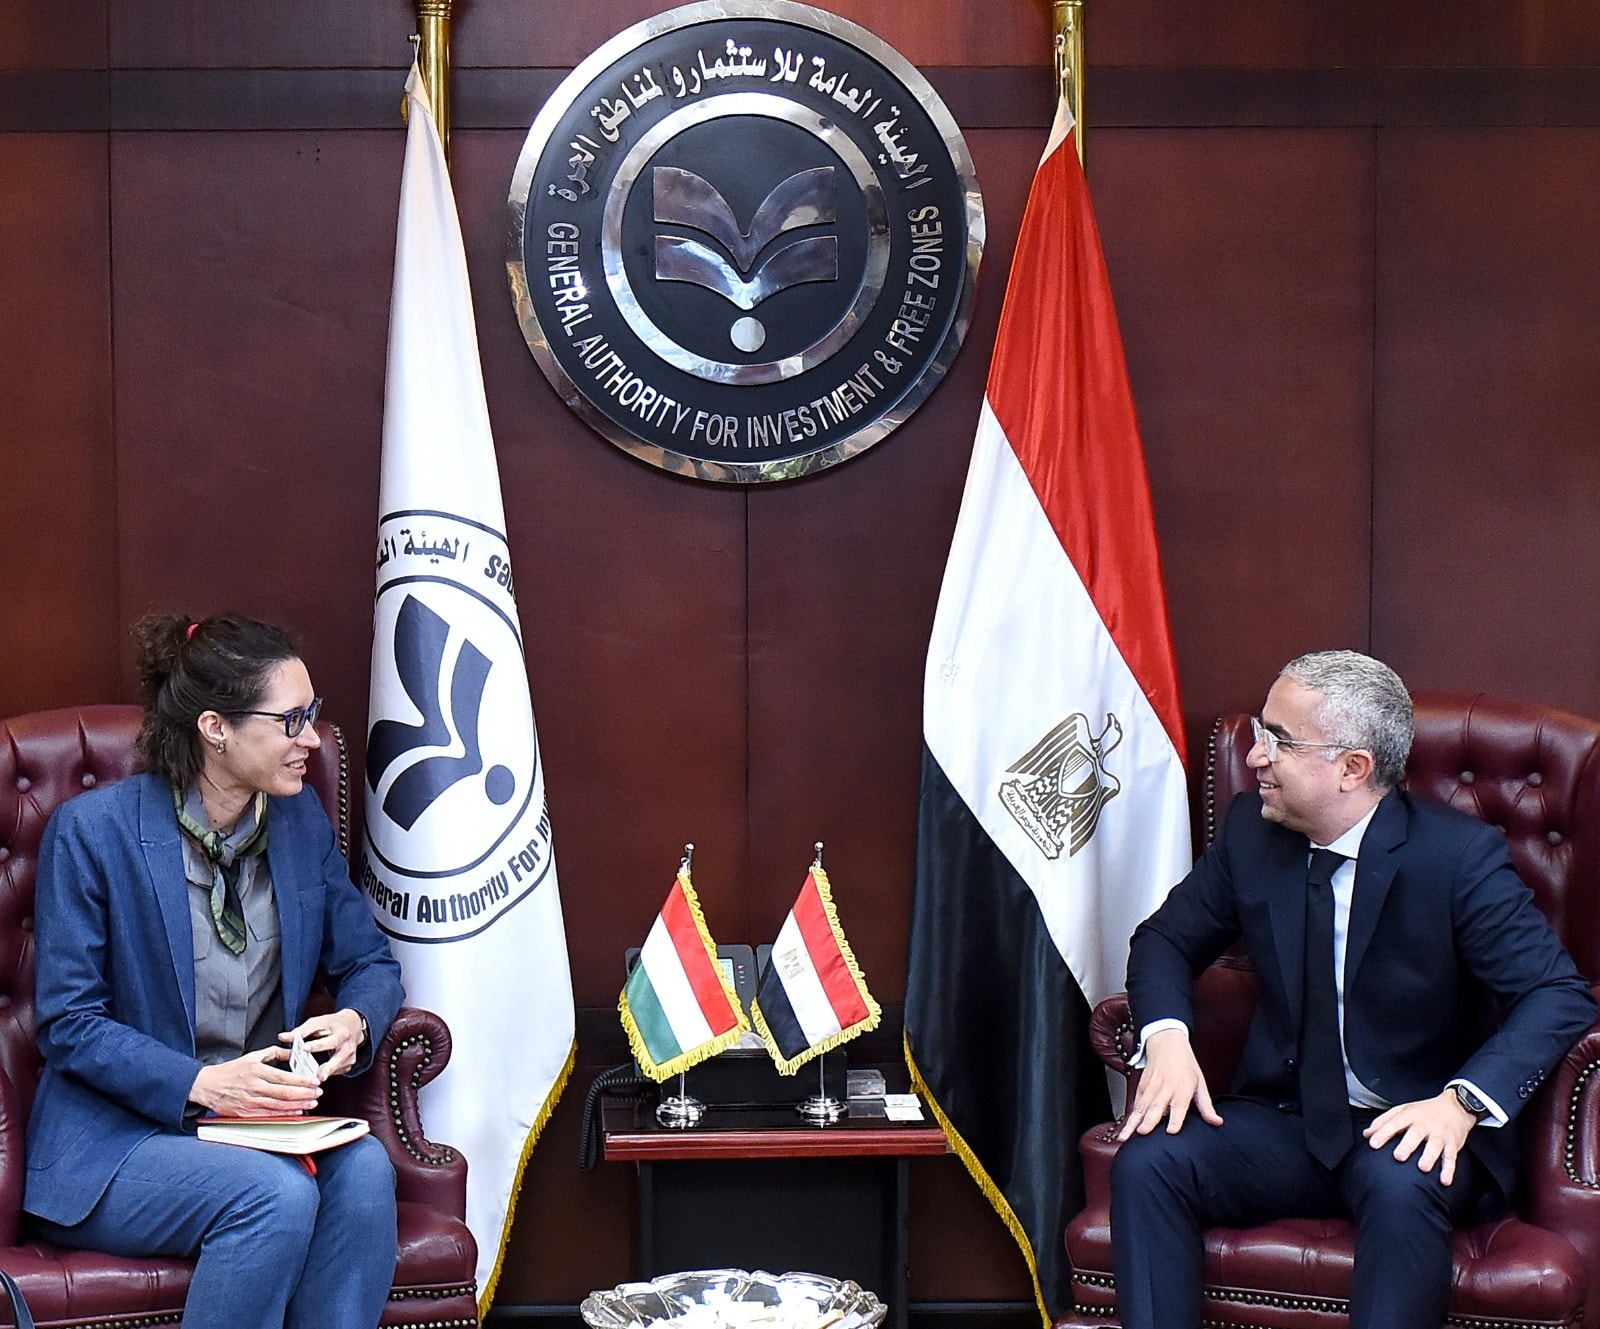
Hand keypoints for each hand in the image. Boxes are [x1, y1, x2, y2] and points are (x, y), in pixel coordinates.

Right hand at [190, 1049, 320, 1116]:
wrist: (207, 1085)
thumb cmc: (230, 1071)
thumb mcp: (252, 1056)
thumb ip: (273, 1053)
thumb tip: (291, 1052)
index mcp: (257, 1071)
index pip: (285, 1077)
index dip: (302, 1081)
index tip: (314, 1081)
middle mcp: (255, 1087)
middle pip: (285, 1093)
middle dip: (305, 1094)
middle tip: (318, 1093)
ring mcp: (250, 1102)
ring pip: (279, 1106)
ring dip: (298, 1105)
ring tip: (312, 1103)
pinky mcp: (246, 1113)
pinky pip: (269, 1115)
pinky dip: (285, 1114)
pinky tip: (296, 1112)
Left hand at [278, 1009, 366, 1080]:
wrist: (353, 1024)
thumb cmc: (332, 1024)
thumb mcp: (317, 1022)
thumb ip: (300, 1031)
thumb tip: (283, 1037)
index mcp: (341, 1032)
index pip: (329, 1040)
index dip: (317, 1045)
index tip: (304, 1048)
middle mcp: (348, 1045)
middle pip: (339, 1058)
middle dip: (329, 1067)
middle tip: (319, 1076)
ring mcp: (351, 1056)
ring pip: (339, 1067)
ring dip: (327, 1073)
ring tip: (315, 1080)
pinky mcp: (349, 1064)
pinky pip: (338, 1071)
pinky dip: (329, 1074)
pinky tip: (319, 1076)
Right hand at [1116, 1028, 1223, 1139]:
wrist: (1166, 1043)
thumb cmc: (1185, 1064)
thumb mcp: (1200, 1083)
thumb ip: (1206, 1106)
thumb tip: (1217, 1122)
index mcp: (1182, 1088)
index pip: (1179, 1105)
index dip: (1176, 1119)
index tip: (1171, 1131)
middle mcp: (1165, 1088)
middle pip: (1156, 1106)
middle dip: (1148, 1120)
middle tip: (1143, 1132)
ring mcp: (1151, 1087)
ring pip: (1141, 1107)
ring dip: (1133, 1121)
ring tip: (1125, 1136)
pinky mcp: (1141, 1087)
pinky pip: (1135, 1103)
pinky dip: (1130, 1116)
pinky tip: (1125, 1129)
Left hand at [1363, 1089, 1475, 1184]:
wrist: (1455, 1107)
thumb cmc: (1424, 1111)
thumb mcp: (1403, 1110)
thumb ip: (1384, 1121)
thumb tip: (1367, 1134)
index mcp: (1410, 1115)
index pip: (1394, 1123)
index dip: (1383, 1133)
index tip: (1372, 1143)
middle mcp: (1424, 1125)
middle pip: (1415, 1134)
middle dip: (1407, 1146)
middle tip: (1398, 1157)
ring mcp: (1440, 1135)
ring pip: (1435, 1146)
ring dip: (1429, 1157)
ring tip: (1423, 1168)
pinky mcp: (1453, 1144)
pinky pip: (1451, 1158)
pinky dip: (1449, 1170)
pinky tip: (1444, 1181)